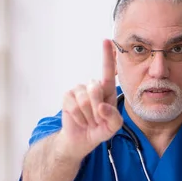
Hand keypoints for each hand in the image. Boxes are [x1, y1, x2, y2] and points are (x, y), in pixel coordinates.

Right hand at [59, 39, 122, 159]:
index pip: (108, 72)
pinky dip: (78, 117)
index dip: (107, 56)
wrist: (81, 140)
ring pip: (84, 100)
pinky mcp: (67, 97)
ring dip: (88, 116)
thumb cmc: (100, 130)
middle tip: (97, 120)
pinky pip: (73, 106)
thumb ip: (114, 118)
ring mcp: (79, 90)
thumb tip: (101, 106)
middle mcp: (93, 87)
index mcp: (107, 90)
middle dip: (97, 110)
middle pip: (95, 90)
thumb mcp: (113, 127)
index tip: (107, 41)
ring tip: (88, 121)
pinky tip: (79, 120)